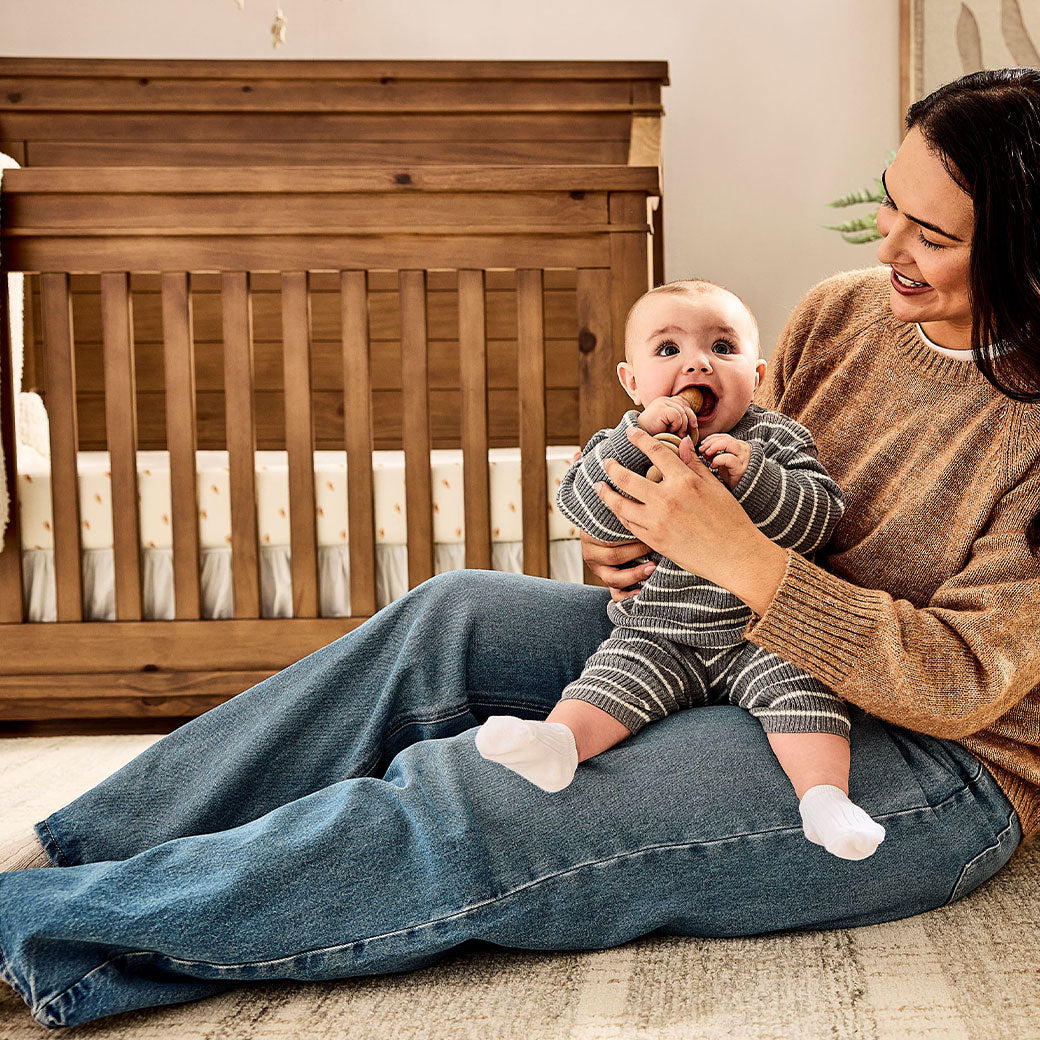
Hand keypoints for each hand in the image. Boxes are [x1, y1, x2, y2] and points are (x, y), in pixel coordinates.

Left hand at [594, 426, 787, 615]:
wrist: (735, 557)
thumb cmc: (731, 520)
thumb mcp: (715, 487)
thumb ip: (694, 464)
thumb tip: (682, 443)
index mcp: (684, 481)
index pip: (655, 452)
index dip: (640, 439)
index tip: (630, 432)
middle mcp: (667, 499)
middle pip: (627, 478)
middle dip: (612, 468)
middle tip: (606, 462)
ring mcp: (657, 522)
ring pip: (621, 505)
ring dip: (606, 494)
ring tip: (599, 487)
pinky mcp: (654, 541)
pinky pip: (629, 525)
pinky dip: (620, 515)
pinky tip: (617, 509)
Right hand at [636, 396, 698, 439]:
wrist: (639, 441)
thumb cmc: (656, 437)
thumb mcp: (672, 428)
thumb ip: (682, 422)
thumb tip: (695, 425)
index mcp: (667, 402)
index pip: (686, 405)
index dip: (690, 417)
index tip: (690, 428)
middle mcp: (665, 399)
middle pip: (687, 408)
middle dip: (688, 422)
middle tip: (682, 434)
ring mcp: (662, 402)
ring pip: (683, 413)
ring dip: (681, 427)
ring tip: (672, 433)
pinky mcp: (661, 408)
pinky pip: (677, 416)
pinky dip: (676, 426)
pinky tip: (667, 430)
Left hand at [699, 434, 751, 489]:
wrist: (745, 489)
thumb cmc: (733, 474)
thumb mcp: (723, 461)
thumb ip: (714, 454)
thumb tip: (702, 449)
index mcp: (739, 446)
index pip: (724, 436)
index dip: (712, 438)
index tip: (702, 443)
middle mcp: (742, 449)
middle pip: (725, 438)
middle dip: (710, 442)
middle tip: (701, 449)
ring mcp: (743, 458)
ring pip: (728, 444)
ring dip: (713, 447)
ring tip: (706, 454)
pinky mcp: (740, 467)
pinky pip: (729, 459)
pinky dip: (718, 460)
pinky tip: (713, 465)